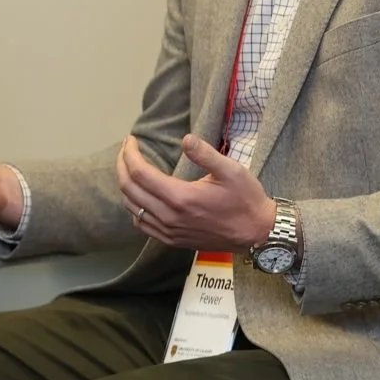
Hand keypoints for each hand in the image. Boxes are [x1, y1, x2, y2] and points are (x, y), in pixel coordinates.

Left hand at [116, 134, 276, 251]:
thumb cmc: (246, 200)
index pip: (139, 173)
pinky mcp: (173, 241)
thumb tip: (185, 139)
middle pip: (129, 189)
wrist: (257, 233)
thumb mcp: (232, 171)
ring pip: (132, 207)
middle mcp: (170, 217)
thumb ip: (206, 154)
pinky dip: (134, 207)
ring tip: (129, 167)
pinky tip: (140, 196)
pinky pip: (142, 224)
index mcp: (181, 198)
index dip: (130, 154)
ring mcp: (170, 231)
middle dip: (122, 165)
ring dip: (125, 185)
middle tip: (127, 149)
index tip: (131, 140)